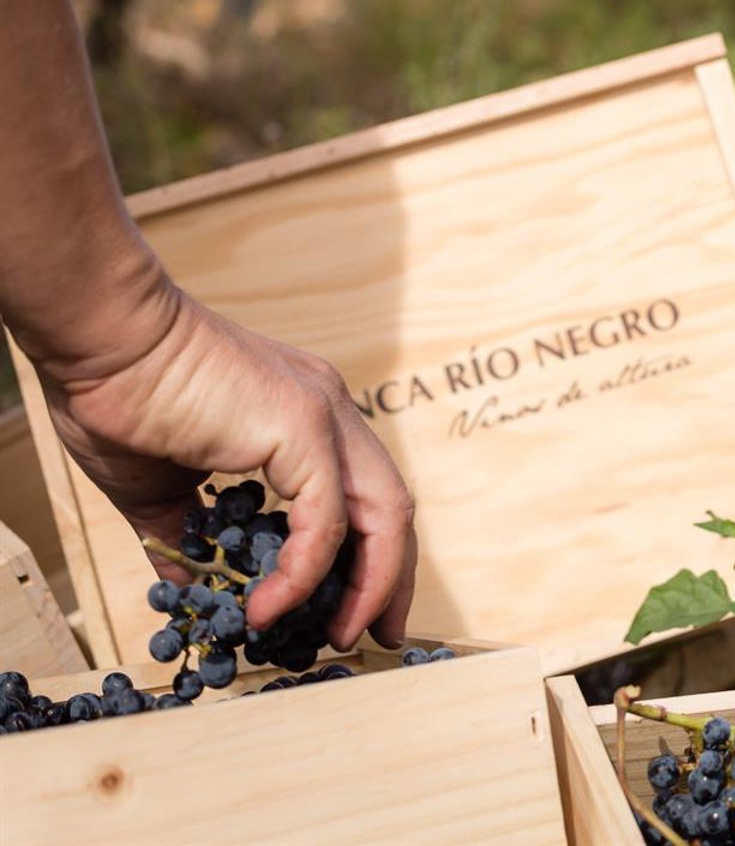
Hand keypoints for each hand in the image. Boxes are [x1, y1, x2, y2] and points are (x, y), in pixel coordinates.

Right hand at [28, 282, 416, 649]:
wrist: (101, 341)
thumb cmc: (121, 397)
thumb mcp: (161, 489)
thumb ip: (190, 537)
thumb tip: (194, 588)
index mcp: (306, 420)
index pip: (364, 498)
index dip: (370, 560)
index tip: (355, 612)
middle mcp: (329, 413)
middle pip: (392, 509)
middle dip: (392, 580)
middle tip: (374, 635)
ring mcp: (324, 415)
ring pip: (382, 513)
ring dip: (368, 584)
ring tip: (337, 633)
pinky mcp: (303, 425)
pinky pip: (325, 519)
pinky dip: (306, 572)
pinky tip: (271, 606)